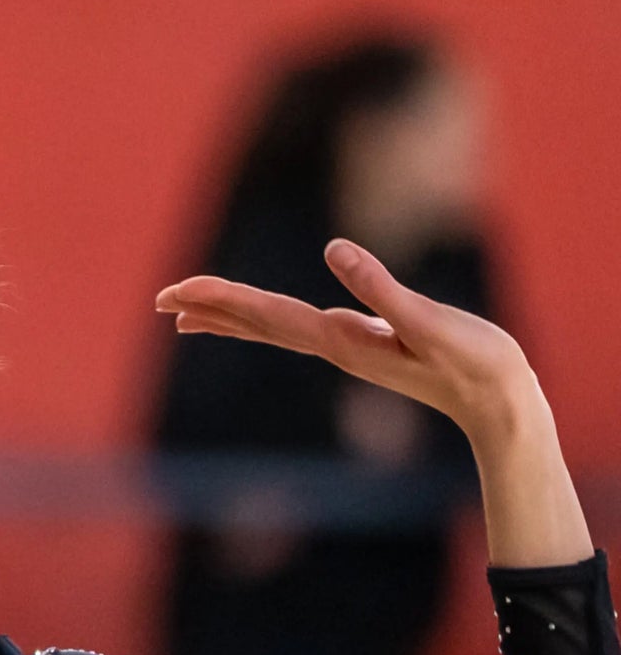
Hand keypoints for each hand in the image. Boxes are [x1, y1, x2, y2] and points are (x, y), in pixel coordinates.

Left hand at [156, 237, 534, 439]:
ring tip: (182, 311)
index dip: (220, 299)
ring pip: (270, 328)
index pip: (266, 314)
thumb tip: (334, 250)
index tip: (177, 292)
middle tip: (159, 298)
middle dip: (207, 307)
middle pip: (256, 322)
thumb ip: (381, 287)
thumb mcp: (429, 320)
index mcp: (342, 339)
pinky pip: (295, 328)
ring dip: (227, 316)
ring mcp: (344, 347)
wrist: (496, 404)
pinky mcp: (361, 344)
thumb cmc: (474, 363)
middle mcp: (333, 345)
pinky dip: (263, 319)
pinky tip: (254, 316)